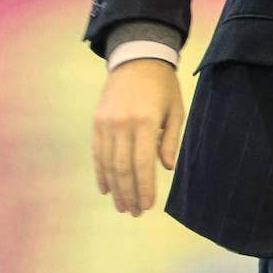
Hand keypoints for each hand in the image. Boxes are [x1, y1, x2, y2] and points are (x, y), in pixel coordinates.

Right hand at [92, 58, 185, 215]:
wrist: (137, 60)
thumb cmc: (163, 87)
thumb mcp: (175, 110)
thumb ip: (170, 140)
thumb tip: (167, 168)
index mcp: (145, 122)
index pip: (142, 164)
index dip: (144, 188)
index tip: (148, 205)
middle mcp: (122, 125)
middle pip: (123, 168)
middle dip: (129, 194)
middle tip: (135, 213)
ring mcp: (106, 124)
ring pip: (108, 164)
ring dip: (115, 188)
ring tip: (123, 206)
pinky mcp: (97, 123)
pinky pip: (97, 153)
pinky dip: (101, 173)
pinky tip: (106, 189)